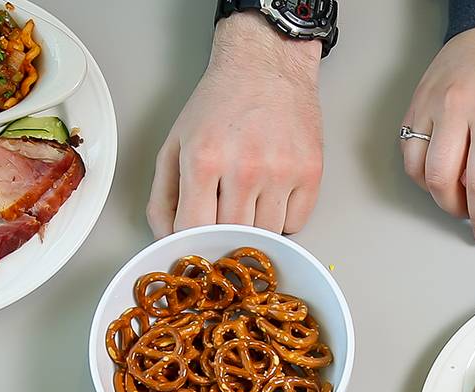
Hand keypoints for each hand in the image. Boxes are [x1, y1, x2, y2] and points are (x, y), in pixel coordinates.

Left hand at [148, 12, 322, 236]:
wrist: (266, 65)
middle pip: (232, 237)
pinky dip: (283, 218)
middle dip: (223, 236)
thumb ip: (163, 196)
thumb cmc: (219, 103)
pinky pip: (296, 224)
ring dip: (255, 227)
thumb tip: (167, 239)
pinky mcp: (311, 172)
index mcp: (205, 159)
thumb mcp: (175, 143)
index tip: (193, 243)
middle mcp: (246, 168)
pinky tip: (272, 192)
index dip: (192, 243)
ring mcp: (283, 172)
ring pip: (267, 235)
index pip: (194, 230)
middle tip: (221, 220)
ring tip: (248, 197)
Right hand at [401, 23, 474, 242]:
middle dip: (456, 208)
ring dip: (435, 191)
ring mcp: (430, 104)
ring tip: (458, 187)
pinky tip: (443, 164)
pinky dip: (421, 168)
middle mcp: (457, 108)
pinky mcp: (415, 101)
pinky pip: (407, 148)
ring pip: (417, 169)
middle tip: (472, 211)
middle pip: (441, 181)